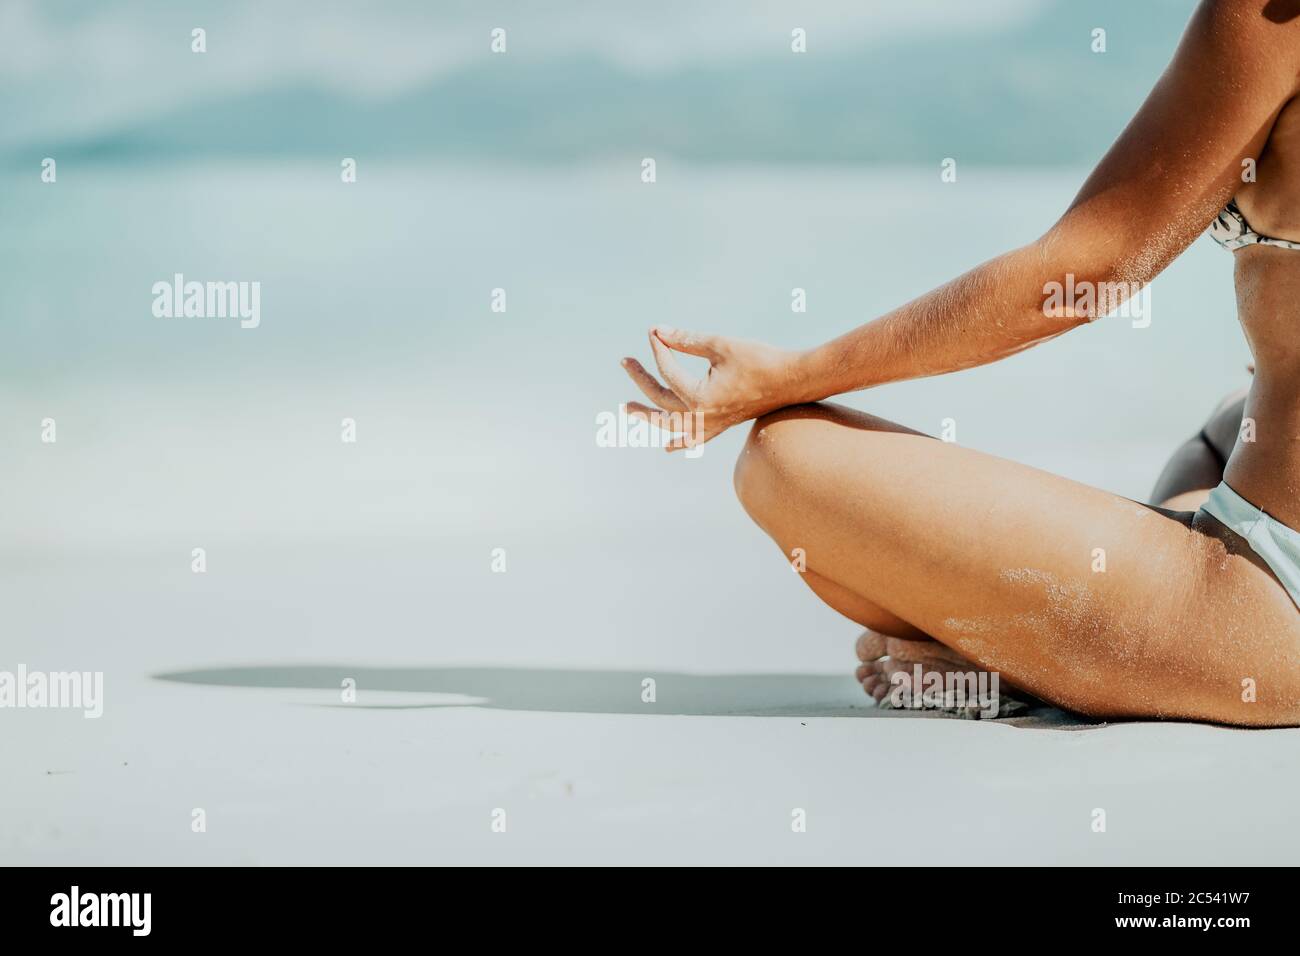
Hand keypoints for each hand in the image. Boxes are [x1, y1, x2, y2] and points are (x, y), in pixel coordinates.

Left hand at [621, 327, 800, 450]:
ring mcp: (713, 424)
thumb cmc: (760, 360)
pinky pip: (695, 437)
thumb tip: (658, 331)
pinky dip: (680, 440)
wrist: (794, 380)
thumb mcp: (720, 345)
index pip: (669, 371)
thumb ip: (687, 340)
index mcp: (699, 397)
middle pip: (660, 398)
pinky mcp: (723, 424)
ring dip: (648, 415)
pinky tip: (668, 445)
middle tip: (624, 362)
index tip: (655, 331)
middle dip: (640, 379)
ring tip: (627, 408)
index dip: (660, 348)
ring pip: (671, 423)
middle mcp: (702, 416)